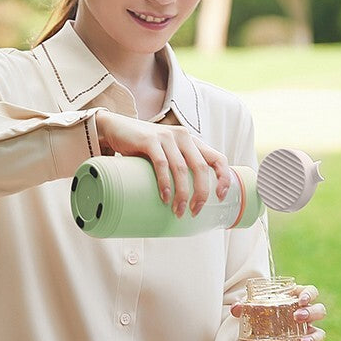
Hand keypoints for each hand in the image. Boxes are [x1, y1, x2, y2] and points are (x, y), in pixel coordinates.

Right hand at [94, 111, 230, 216]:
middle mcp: (183, 136)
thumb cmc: (144, 148)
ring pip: (181, 169)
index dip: (223, 178)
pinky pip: (162, 164)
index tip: (221, 197)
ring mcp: (167, 137)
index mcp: (192, 141)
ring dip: (181, 194)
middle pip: (200, 168)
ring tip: (177, 211)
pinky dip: (165, 183)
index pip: (218, 158)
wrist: (116, 129)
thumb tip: (190, 198)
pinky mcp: (150, 140)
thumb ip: (180, 165)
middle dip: (200, 193)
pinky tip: (165, 197)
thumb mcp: (167, 153)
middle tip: (194, 211)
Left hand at [231, 283, 325, 340]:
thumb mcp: (254, 309)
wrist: (262, 337)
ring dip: (313, 337)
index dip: (309, 294)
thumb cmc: (263, 315)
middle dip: (311, 313)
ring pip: (320, 333)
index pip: (310, 292)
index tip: (301, 299)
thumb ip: (245, 307)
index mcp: (296, 300)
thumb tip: (236, 308)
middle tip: (297, 317)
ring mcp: (307, 334)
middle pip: (319, 311)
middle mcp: (306, 317)